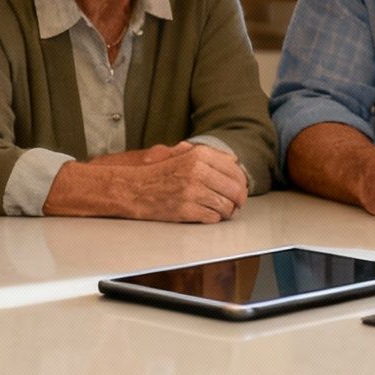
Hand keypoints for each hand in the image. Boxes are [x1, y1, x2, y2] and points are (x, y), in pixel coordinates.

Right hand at [81, 141, 249, 222]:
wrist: (133, 189)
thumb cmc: (157, 173)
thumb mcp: (181, 155)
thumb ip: (208, 156)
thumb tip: (233, 162)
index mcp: (199, 155)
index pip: (235, 170)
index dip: (241, 182)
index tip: (240, 189)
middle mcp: (198, 171)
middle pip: (235, 189)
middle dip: (239, 199)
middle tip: (237, 204)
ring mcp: (192, 192)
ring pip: (226, 206)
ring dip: (226, 211)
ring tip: (221, 211)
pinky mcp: (186, 210)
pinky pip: (213, 218)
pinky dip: (213, 218)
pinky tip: (207, 215)